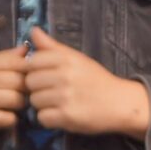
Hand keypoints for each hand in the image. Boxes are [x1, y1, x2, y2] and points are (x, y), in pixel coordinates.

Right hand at [0, 48, 29, 137]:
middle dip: (27, 88)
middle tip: (27, 93)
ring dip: (21, 104)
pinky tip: (7, 116)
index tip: (30, 75)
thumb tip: (26, 50)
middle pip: (18, 81)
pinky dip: (11, 119)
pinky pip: (5, 119)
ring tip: (16, 104)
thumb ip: (0, 58)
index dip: (29, 69)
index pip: (15, 61)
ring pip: (15, 100)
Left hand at [24, 27, 149, 136]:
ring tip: (58, 103)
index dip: (35, 70)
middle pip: (30, 82)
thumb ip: (52, 46)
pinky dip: (49, 119)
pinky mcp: (67, 116)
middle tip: (52, 91)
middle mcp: (65, 76)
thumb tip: (33, 30)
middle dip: (37, 88)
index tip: (46, 75)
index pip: (31, 62)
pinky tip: (61, 114)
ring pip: (34, 101)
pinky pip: (42, 118)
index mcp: (66, 59)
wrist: (120, 102)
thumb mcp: (76, 58)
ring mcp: (65, 97)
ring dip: (43, 104)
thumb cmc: (96, 79)